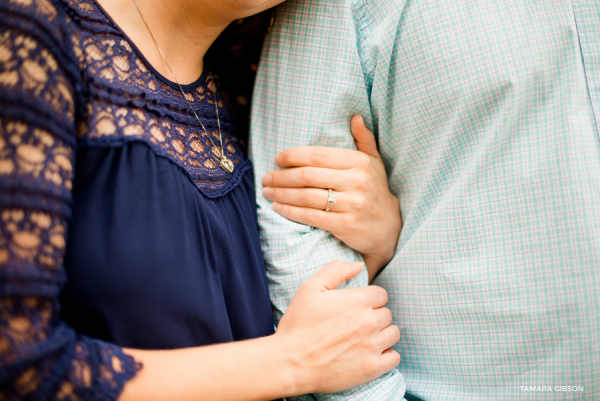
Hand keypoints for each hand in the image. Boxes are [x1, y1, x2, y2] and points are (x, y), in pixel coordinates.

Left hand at [262, 115, 401, 280]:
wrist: (389, 228)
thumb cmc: (375, 190)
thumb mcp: (374, 163)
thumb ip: (364, 139)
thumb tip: (355, 117)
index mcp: (359, 163)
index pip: (318, 155)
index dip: (294, 156)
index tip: (278, 159)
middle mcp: (356, 182)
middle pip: (308, 176)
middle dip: (282, 176)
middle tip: (266, 177)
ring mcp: (352, 204)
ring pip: (307, 197)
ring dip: (282, 194)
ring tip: (268, 191)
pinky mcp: (345, 225)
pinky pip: (311, 217)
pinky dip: (291, 212)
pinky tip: (278, 207)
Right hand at [275, 260, 400, 393]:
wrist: (290, 362)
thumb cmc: (298, 324)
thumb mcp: (310, 288)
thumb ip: (336, 270)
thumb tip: (357, 265)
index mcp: (359, 300)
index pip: (381, 295)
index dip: (368, 299)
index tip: (355, 308)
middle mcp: (370, 322)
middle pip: (387, 314)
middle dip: (374, 316)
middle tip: (355, 324)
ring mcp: (373, 346)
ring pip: (393, 334)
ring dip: (382, 334)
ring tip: (363, 338)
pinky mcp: (372, 368)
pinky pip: (394, 358)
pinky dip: (386, 355)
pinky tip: (370, 353)